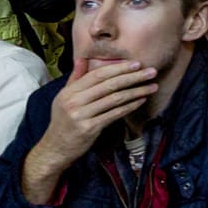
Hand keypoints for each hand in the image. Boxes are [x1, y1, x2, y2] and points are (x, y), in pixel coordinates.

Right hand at [22, 58, 156, 203]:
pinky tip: (141, 101)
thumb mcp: (64, 98)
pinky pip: (114, 114)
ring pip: (114, 99)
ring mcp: (81, 115)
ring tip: (152, 86)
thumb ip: (75, 78)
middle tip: (151, 71)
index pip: (97, 74)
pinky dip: (130, 106)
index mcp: (69, 91)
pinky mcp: (89, 128)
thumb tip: (82, 59)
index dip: (118, 68)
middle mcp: (74, 101)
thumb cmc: (63, 122)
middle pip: (109, 84)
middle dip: (133, 77)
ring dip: (136, 91)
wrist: (55, 149)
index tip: (136, 63)